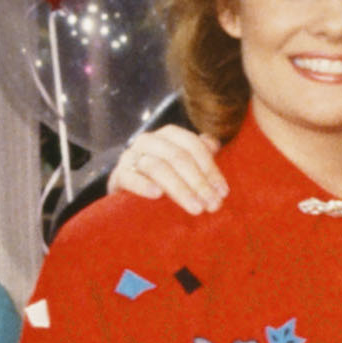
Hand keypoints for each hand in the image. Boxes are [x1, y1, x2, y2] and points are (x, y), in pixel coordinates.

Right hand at [109, 126, 225, 213]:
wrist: (129, 191)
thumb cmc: (165, 177)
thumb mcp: (184, 165)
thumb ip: (200, 154)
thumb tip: (215, 145)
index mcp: (169, 135)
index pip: (193, 146)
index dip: (210, 169)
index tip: (223, 192)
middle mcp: (149, 141)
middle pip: (177, 157)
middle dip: (199, 183)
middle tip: (213, 205)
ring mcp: (131, 156)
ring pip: (157, 167)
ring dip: (179, 189)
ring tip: (195, 208)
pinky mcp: (118, 175)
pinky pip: (130, 177)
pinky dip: (143, 185)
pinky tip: (157, 195)